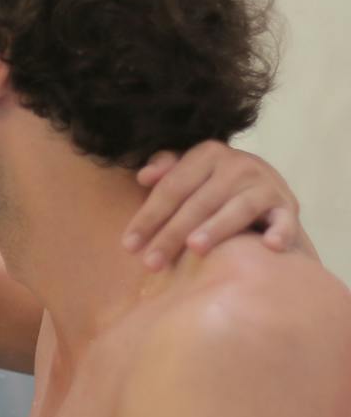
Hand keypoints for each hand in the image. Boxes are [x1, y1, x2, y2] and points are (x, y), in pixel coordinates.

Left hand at [122, 141, 300, 270]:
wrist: (265, 190)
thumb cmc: (213, 185)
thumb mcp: (189, 171)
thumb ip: (165, 169)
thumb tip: (144, 176)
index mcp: (207, 154)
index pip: (171, 188)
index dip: (148, 217)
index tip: (129, 245)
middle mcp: (238, 165)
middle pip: (198, 203)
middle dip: (171, 234)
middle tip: (151, 262)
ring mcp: (264, 184)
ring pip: (236, 209)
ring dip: (216, 229)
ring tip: (194, 248)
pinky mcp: (287, 206)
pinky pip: (284, 220)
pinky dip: (280, 231)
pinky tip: (269, 246)